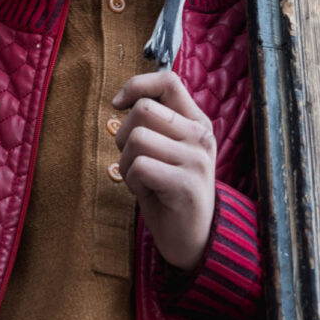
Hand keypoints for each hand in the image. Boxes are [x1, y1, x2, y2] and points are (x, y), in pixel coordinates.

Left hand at [111, 71, 215, 270]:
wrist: (194, 238)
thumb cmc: (169, 189)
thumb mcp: (165, 149)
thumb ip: (153, 123)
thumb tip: (121, 102)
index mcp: (196, 122)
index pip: (168, 81)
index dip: (136, 86)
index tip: (118, 105)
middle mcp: (201, 136)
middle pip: (143, 110)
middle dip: (124, 134)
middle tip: (134, 160)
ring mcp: (196, 159)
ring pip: (137, 138)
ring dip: (126, 162)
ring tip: (142, 179)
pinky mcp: (186, 184)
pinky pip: (139, 166)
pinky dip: (132, 181)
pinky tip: (148, 192)